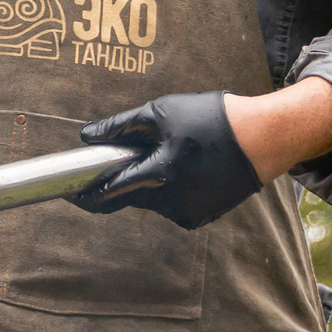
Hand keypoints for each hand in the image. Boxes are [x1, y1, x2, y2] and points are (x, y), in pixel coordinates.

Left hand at [72, 92, 260, 228]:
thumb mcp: (160, 113)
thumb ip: (119, 127)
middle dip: (125, 179)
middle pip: (130, 196)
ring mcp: (187, 213)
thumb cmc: (210, 119)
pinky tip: (188, 168)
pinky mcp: (201, 218)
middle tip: (136, 154)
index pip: (109, 193)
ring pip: (151, 202)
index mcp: (158, 175)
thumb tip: (87, 137)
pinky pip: (172, 206)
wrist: (261, 139)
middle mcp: (171, 201)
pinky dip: (170, 191)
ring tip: (173, 154)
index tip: (70, 193)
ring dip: (149, 184)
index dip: (86, 194)